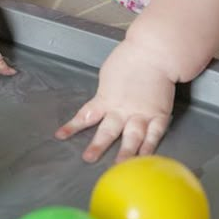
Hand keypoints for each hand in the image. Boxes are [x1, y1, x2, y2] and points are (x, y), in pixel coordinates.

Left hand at [55, 38, 174, 162]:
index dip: (72, 127)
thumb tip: (104, 103)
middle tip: (89, 158)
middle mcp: (122, 110)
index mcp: (106, 99)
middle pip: (108, 132)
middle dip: (98, 146)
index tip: (60, 136)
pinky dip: (150, 148)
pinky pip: (154, 134)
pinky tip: (146, 160)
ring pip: (132, 138)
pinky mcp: (158, 115)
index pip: (86, 116)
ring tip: (120, 167)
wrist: (154, 51)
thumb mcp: (108, 77)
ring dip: (126, 153)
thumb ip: (106, 94)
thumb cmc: (129, 58)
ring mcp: (141, 114)